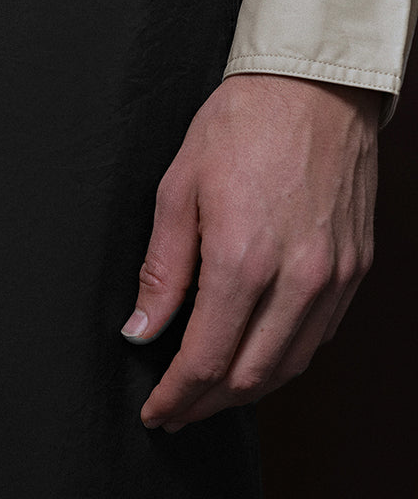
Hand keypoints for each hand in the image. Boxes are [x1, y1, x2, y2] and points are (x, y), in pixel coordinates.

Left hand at [121, 73, 378, 431]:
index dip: (176, 396)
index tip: (156, 412)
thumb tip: (141, 330)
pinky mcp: (356, 267)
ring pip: (291, 365)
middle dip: (207, 404)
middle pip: (250, 376)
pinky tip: (257, 354)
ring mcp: (334, 276)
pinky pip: (320, 335)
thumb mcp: (177, 190)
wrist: (312, 86)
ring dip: (247, 390)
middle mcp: (297, 277)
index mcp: (243, 259)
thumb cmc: (240, 126)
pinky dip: (285, 357)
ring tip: (211, 393)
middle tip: (177, 411)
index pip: (205, 359)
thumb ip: (161, 270)